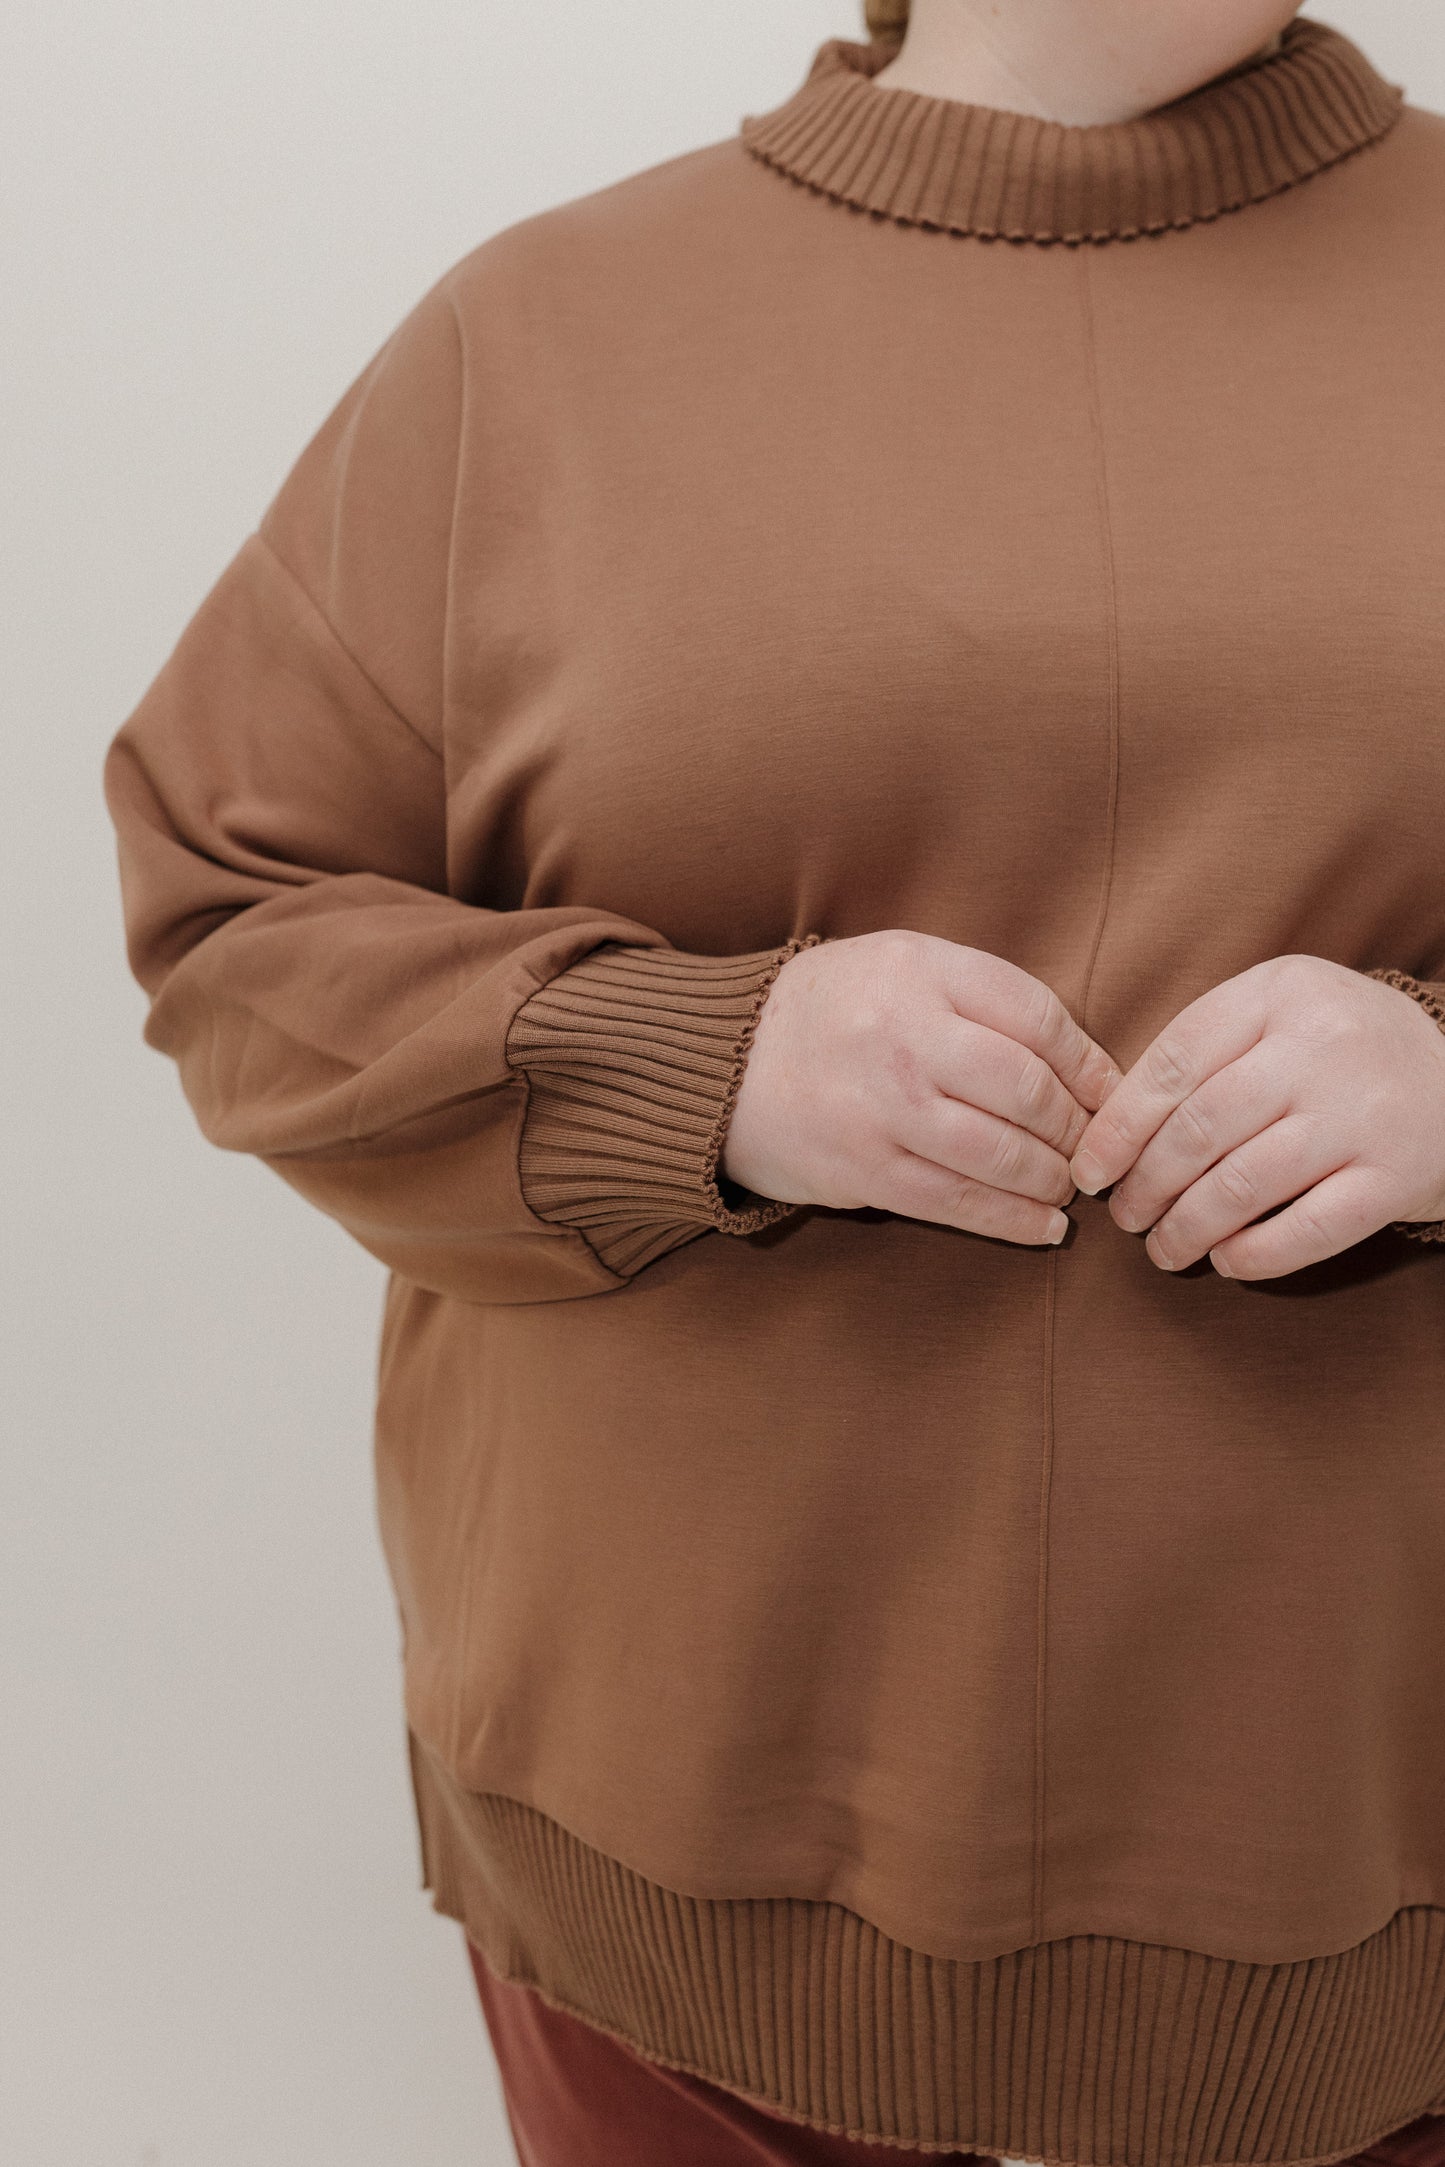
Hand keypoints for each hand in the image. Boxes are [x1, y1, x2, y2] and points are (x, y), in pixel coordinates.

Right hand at [722, 930, 1120, 1245]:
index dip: (1088, 1062)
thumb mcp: (901, 965)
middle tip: (1092, 1146)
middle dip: (1076, 1127)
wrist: (720, 1066)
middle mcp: (903, 1034)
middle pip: (1028, 1088)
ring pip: (1001, 1152)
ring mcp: (882, 1107)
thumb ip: (980, 996)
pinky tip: (1045, 1226)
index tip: (1110, 1092)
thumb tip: (1083, 1062)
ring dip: (1052, 1178)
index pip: (1036, 1016)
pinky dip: (1013, 1220)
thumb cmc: (832, 1012)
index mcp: (920, 970)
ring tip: (1070, 1185)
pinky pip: (958, 1203)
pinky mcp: (864, 1168)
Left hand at [1067, 955, 1444, 1279]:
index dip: (1118, 1126)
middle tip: (1125, 1216)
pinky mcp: (1395, 1177)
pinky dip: (1253, 1255)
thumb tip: (1109, 1129)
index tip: (1090, 1169)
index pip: (1173, 1062)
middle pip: (1200, 1128)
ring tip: (1162, 1249)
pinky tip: (1225, 1261)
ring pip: (1244, 1184)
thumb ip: (1207, 1050)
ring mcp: (1363, 1113)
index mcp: (1279, 992)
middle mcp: (1322, 1046)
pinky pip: (1307, 1231)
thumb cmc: (1341, 1051)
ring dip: (1186, 1228)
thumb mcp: (1280, 1012)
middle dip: (1146, 1184)